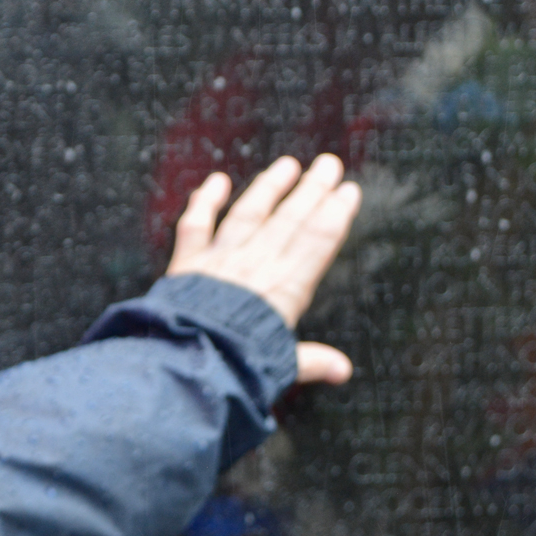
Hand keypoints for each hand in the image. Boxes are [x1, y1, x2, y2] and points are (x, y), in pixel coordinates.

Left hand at [166, 154, 360, 384]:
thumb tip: (342, 370)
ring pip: (249, 214)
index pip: (317, 242)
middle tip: (329, 165)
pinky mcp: (187, 264)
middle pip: (289, 220)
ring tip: (287, 165)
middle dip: (312, 190)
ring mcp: (220, 260)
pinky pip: (195, 225)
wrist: (189, 362)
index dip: (335, 214)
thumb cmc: (236, 367)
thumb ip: (311, 361)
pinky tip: (216, 181)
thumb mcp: (282, 365)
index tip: (347, 191)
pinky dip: (204, 201)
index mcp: (285, 289)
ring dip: (269, 188)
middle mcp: (255, 266)